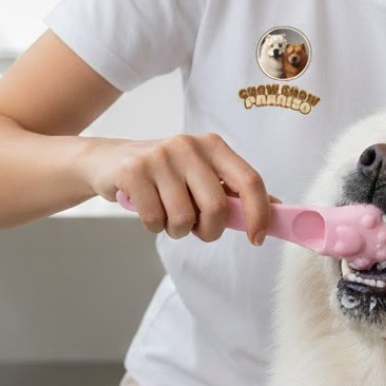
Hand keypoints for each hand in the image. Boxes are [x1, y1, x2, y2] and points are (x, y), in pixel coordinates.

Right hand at [89, 133, 271, 245]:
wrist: (107, 161)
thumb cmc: (163, 174)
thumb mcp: (201, 174)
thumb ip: (234, 190)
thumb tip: (278, 209)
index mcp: (213, 146)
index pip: (250, 180)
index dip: (259, 214)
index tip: (257, 238)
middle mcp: (189, 146)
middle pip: (216, 207)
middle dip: (209, 231)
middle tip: (196, 229)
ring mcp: (160, 157)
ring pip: (183, 218)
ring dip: (176, 230)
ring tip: (165, 213)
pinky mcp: (134, 172)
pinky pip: (154, 220)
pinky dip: (153, 226)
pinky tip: (146, 208)